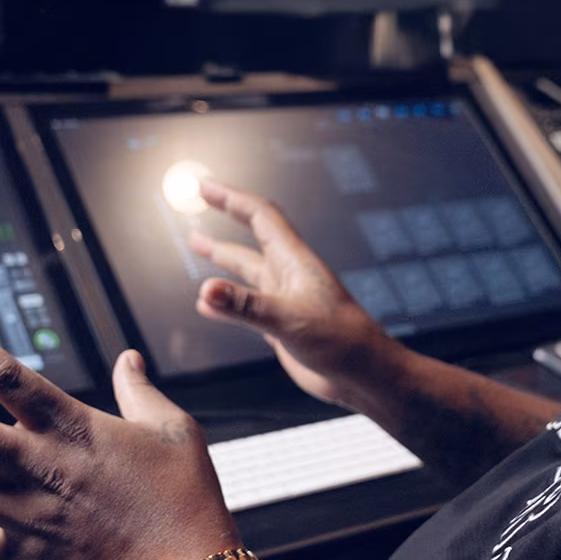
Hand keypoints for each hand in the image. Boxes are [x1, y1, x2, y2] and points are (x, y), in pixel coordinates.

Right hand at [188, 177, 397, 407]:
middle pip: (249, 239)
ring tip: (196, 242)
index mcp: (293, 261)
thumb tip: (207, 290)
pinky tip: (207, 304)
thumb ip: (246, 306)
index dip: (230, 198)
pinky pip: (245, 305)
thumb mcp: (289, 320)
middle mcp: (287, 275)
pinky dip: (224, 301)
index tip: (203, 186)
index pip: (259, 216)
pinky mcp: (282, 324)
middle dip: (223, 218)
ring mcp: (284, 300)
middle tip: (196, 203)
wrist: (364, 374)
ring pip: (246, 271)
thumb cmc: (342, 342)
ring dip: (220, 257)